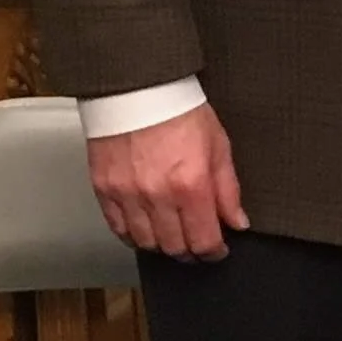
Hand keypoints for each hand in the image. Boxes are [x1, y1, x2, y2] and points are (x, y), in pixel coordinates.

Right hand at [88, 103, 247, 260]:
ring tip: (172, 236)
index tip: (217, 250)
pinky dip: (133, 235)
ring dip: (162, 245)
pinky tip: (145, 229)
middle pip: (175, 247)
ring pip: (146, 243)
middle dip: (190, 252)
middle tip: (196, 245)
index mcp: (191, 185)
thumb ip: (228, 190)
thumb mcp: (218, 146)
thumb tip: (237, 222)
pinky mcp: (104, 189)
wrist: (138, 88)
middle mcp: (158, 195)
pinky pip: (118, 228)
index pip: (204, 241)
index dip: (214, 252)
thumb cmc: (180, 111)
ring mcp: (128, 195)